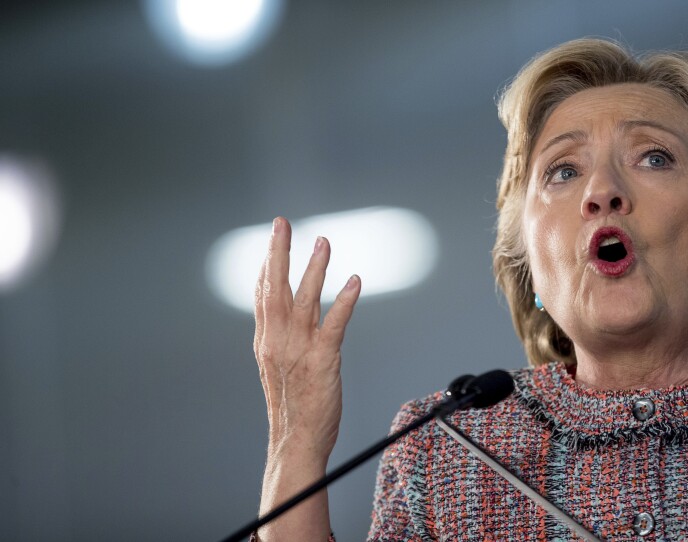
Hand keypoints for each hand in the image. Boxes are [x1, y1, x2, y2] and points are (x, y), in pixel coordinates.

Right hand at [254, 217, 360, 464]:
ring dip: (313, 268)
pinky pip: (334, 325)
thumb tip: (284, 315)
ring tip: (323, 241)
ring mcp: (299, 349)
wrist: (295, 441)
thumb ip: (279, 338)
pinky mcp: (322, 360)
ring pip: (304, 300)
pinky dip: (343, 301)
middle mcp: (277, 340)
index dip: (268, 263)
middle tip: (282, 223)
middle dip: (278, 252)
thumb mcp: (277, 367)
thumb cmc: (292, 407)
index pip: (263, 294)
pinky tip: (354, 281)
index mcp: (266, 341)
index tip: (274, 237)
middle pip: (274, 288)